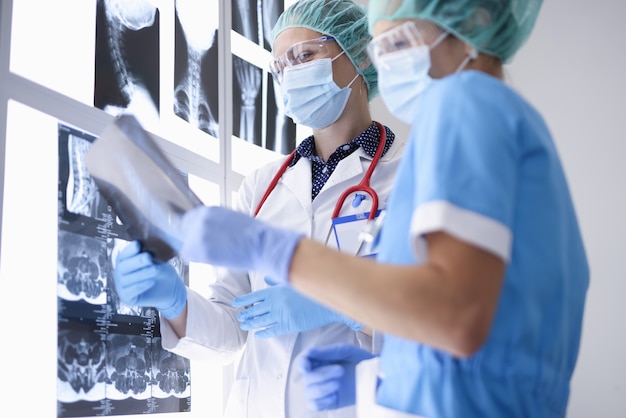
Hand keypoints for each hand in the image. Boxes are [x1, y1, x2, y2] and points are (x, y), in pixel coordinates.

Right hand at [114, 240, 186, 318]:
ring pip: (127, 279)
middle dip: (137, 261)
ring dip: (142, 273)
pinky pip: (130, 292)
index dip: (130, 250)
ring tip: (155, 270)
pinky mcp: (126, 298)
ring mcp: (121, 286)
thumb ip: (150, 256)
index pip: (124, 254)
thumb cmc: (160, 272)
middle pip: (123, 266)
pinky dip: (141, 286)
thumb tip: (146, 251)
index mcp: (125, 261)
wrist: (169, 289)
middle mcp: (120, 273)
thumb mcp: (157, 261)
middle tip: (148, 257)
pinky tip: (151, 282)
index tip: (138, 244)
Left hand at [178, 206, 302, 283]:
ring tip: (212, 253)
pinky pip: (187, 255)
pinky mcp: (201, 250)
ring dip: (195, 249)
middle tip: (204, 246)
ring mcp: (199, 235)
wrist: (262, 244)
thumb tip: (207, 228)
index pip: (189, 217)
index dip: (192, 227)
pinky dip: (195, 258)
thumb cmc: (253, 233)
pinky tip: (208, 258)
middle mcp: (200, 220)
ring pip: (185, 243)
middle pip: (184, 229)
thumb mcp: (231, 218)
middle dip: (191, 238)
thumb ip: (214, 221)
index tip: (195, 234)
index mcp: (209, 210)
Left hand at [231, 277, 361, 337]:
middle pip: (256, 309)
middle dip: (246, 313)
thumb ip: (278, 282)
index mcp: (276, 290)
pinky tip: (257, 334)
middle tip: (240, 316)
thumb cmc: (312, 290)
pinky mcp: (289, 325)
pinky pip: (272, 330)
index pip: (255, 295)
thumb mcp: (294, 282)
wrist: (328, 303)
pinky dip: (263, 332)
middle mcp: (276, 302)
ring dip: (251, 323)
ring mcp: (281, 315)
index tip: (235, 303)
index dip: (243, 300)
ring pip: (261, 320)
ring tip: (244, 325)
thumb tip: (267, 280)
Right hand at [299, 344, 375, 410]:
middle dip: (322, 375)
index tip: (306, 366)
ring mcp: (323, 389)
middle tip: (340, 371)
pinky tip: (334, 396)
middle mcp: (318, 375)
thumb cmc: (360, 359)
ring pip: (309, 393)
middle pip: (307, 378)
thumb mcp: (345, 351)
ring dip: (322, 388)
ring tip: (338, 384)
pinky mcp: (329, 402)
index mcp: (319, 360)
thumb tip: (309, 352)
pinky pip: (315, 405)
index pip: (302, 362)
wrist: (376, 374)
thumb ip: (327, 352)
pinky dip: (321, 401)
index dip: (301, 364)